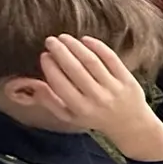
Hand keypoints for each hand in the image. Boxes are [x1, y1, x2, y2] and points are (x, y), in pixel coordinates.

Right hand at [31, 35, 162, 160]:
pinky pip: (112, 59)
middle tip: (50, 40)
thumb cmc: (94, 118)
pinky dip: (98, 47)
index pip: (60, 83)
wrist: (131, 125)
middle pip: (75, 69)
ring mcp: (114, 89)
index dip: (50, 66)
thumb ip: (50, 101)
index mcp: (81, 108)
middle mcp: (98, 99)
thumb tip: (31, 84)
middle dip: (60, 51)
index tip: (44, 55)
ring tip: (64, 38)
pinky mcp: (128, 80)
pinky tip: (85, 39)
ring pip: (91, 62)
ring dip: (76, 46)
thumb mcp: (70, 116)